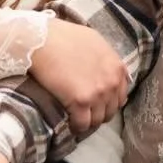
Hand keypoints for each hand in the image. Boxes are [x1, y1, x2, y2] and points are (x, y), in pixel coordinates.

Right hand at [29, 20, 130, 135]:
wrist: (42, 39)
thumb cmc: (63, 36)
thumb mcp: (95, 42)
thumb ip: (106, 59)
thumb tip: (110, 72)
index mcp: (117, 67)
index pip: (120, 96)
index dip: (107, 102)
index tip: (96, 104)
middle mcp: (111, 81)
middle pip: (110, 110)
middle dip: (98, 113)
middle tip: (84, 112)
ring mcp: (98, 93)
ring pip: (97, 120)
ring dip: (87, 121)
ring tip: (76, 119)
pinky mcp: (80, 102)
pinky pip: (82, 124)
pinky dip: (76, 126)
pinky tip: (69, 123)